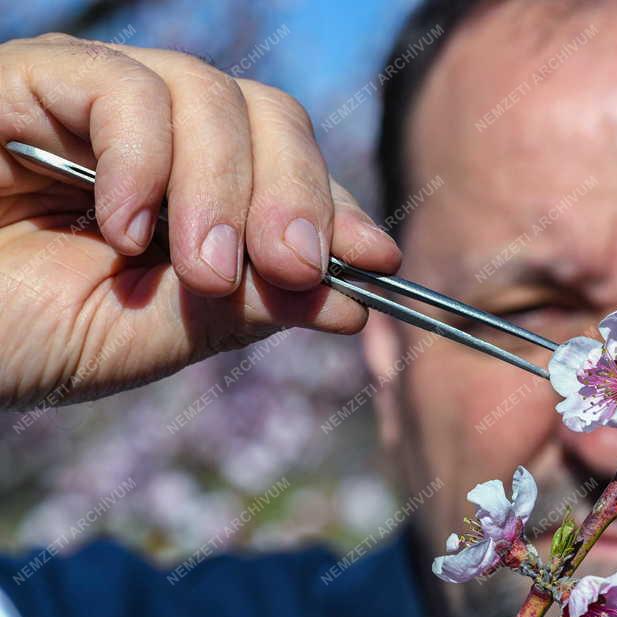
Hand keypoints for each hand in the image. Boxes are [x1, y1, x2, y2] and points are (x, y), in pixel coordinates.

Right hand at [0, 33, 400, 408]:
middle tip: (293, 267)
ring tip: (197, 267)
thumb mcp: (153, 336)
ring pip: (210, 96)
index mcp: (191, 194)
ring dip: (222, 191)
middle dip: (295, 196)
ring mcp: (95, 102)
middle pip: (268, 117)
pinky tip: (122, 227)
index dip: (336, 207)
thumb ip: (249, 308)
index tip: (377, 259)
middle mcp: (154, 138)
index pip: (287, 170)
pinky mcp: (35, 79)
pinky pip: (123, 89)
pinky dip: (143, 161)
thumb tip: (354, 304)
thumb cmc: (17, 336)